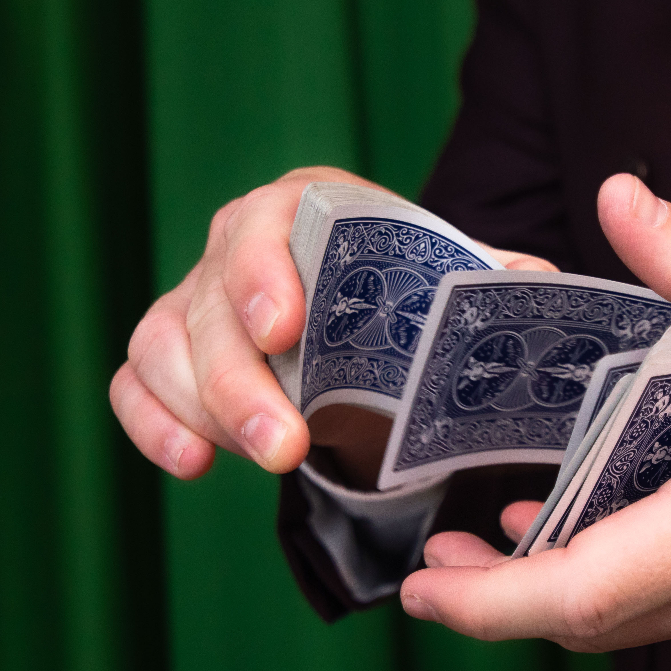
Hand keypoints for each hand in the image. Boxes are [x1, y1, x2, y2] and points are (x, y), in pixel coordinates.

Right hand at [109, 166, 555, 483]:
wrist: (372, 324)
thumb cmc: (409, 293)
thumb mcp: (453, 281)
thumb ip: (492, 280)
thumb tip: (537, 282)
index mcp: (308, 207)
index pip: (268, 221)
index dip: (264, 272)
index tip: (283, 330)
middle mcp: (236, 242)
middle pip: (213, 303)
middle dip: (240, 381)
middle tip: (283, 446)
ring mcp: (194, 299)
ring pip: (164, 345)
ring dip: (203, 410)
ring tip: (265, 459)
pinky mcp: (166, 356)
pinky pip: (134, 384)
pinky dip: (152, 424)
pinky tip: (191, 464)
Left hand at [401, 174, 670, 649]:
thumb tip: (616, 198)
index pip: (584, 598)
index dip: (487, 607)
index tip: (419, 589)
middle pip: (605, 621)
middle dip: (509, 599)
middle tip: (440, 554)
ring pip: (655, 616)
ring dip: (576, 582)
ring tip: (510, 528)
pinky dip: (643, 571)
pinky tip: (627, 511)